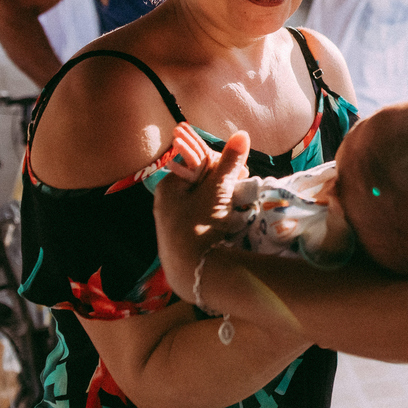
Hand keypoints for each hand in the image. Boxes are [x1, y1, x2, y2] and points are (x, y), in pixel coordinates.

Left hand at [154, 130, 250, 301]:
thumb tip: (241, 134)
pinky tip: (227, 224)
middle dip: (223, 184)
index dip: (220, 165)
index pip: (197, 163)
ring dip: (222, 201)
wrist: (193, 272)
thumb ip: (230, 163)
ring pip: (203, 202)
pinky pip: (202, 219)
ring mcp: (173, 223)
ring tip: (236, 208)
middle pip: (201, 182)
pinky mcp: (182, 240)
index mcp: (168, 186)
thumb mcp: (218, 191)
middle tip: (239, 190)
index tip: (239, 173)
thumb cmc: (200, 224)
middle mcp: (166, 203)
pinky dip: (216, 218)